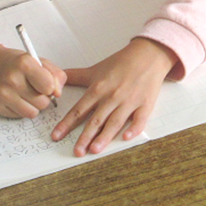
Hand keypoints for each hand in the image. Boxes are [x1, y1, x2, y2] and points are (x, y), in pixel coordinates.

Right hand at [0, 44, 65, 117]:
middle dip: (43, 98)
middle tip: (36, 89)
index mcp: (24, 64)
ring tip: (28, 94)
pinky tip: (16, 98)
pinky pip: (20, 116)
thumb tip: (58, 93)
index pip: (49, 87)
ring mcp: (2, 94)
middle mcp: (12, 79)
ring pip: (32, 113)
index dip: (51, 87)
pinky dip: (22, 109)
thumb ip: (56, 75)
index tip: (45, 82)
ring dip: (34, 106)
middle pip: (42, 103)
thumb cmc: (17, 63)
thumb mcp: (40, 61)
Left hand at [52, 38, 175, 156]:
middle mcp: (112, 97)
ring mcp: (129, 101)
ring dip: (104, 136)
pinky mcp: (145, 104)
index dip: (66, 124)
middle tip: (77, 152)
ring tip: (95, 150)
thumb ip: (76, 76)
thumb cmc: (122, 62)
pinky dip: (133, 128)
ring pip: (115, 122)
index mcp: (98, 89)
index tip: (56, 136)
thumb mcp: (96, 69)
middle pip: (96, 120)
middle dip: (85, 137)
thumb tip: (57, 78)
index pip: (79, 110)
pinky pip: (139, 119)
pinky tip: (126, 137)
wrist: (148, 54)